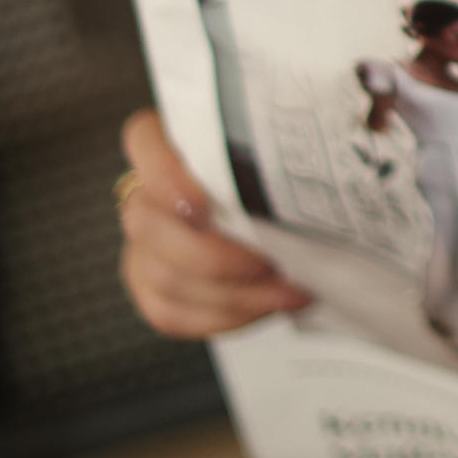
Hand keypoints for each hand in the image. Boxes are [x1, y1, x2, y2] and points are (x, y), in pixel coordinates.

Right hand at [118, 108, 312, 337]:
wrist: (266, 219)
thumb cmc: (270, 180)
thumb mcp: (270, 155)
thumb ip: (273, 155)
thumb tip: (316, 165)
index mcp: (167, 146)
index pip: (142, 140)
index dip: (165, 176)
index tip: (205, 207)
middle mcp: (144, 195)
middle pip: (147, 225)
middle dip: (216, 256)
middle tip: (271, 264)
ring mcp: (142, 247)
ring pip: (165, 278)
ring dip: (234, 295)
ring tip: (288, 293)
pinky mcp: (149, 288)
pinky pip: (171, 314)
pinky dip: (223, 317)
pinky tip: (264, 308)